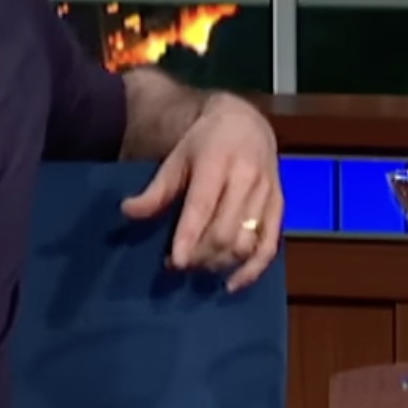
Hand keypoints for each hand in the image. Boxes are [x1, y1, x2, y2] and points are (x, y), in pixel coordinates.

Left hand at [121, 93, 282, 291]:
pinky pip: (269, 246)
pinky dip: (252, 270)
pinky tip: (232, 284)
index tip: (175, 261)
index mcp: (217, 162)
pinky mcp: (279, 207)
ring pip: (246, 242)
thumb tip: (128, 212)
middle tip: (177, 265)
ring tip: (198, 268)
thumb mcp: (176, 159)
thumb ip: (157, 190)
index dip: (189, 236)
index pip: (203, 206)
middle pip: (225, 230)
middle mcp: (247, 179)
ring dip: (220, 263)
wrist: (247, 123)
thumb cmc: (205, 143)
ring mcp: (267, 194)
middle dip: (200, 255)